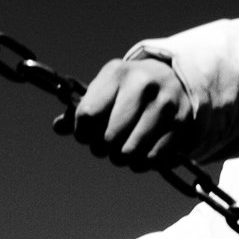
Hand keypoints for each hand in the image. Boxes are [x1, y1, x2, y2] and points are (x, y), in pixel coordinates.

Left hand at [72, 57, 192, 165]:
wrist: (176, 80)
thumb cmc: (130, 91)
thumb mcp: (106, 91)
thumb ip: (81, 110)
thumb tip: (58, 127)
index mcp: (117, 74)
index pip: (87, 116)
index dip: (83, 134)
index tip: (87, 135)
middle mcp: (142, 84)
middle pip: (107, 139)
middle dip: (102, 149)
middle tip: (108, 145)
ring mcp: (164, 104)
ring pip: (127, 154)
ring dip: (121, 159)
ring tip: (124, 150)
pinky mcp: (180, 123)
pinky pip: (149, 160)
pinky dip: (141, 164)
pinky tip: (141, 154)